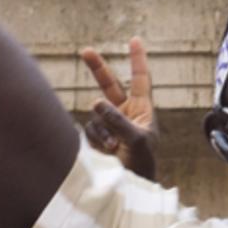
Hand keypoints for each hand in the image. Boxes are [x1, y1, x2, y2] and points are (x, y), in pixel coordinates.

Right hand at [81, 38, 156, 180]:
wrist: (129, 187)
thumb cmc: (142, 163)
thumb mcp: (136, 140)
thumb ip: (117, 120)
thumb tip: (95, 101)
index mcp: (142, 109)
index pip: (140, 79)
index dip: (137, 60)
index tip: (135, 40)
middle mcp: (124, 112)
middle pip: (109, 84)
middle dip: (98, 68)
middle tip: (85, 50)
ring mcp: (108, 123)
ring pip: (96, 114)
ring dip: (103, 130)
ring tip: (114, 148)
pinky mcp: (96, 135)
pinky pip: (89, 129)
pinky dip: (96, 139)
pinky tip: (106, 152)